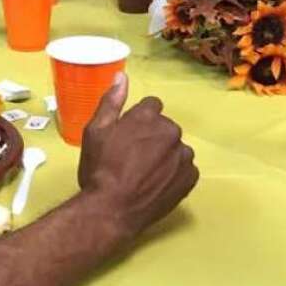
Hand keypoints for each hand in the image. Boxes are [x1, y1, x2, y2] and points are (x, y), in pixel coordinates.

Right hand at [78, 73, 198, 240]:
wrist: (112, 209)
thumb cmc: (99, 168)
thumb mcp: (95, 131)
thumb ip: (111, 101)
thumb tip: (122, 77)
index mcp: (148, 117)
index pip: (152, 105)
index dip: (138, 119)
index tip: (127, 134)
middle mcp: (171, 132)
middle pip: (164, 127)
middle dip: (152, 136)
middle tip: (132, 156)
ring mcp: (183, 156)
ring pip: (175, 148)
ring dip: (164, 154)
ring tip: (144, 172)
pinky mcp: (190, 178)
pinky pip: (184, 168)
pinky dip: (173, 172)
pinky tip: (156, 183)